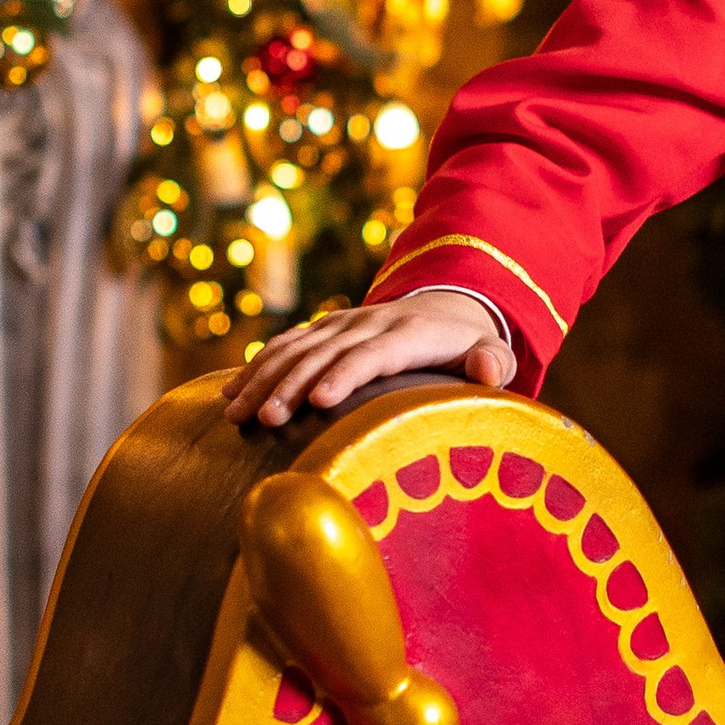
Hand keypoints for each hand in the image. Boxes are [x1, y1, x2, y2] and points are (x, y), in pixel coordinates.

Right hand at [221, 292, 509, 428]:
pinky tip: (229, 393)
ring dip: (264, 378)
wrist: (448, 304)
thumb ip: (495, 363)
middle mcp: (370, 323)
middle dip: (292, 384)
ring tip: (235, 413)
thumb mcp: (493, 352)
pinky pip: (286, 343)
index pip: (373, 354)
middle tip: (265, 420)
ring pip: (297, 347)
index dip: (346, 375)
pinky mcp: (325, 329)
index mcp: (410, 333)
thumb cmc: (470, 347)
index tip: (320, 402)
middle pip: (325, 352)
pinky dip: (257, 365)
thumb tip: (488, 368)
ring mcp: (343, 323)